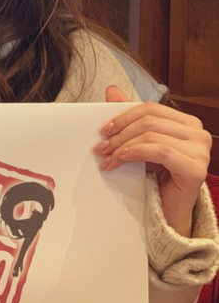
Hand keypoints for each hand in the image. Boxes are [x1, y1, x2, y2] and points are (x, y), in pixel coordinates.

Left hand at [93, 85, 211, 236]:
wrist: (167, 212)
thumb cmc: (157, 178)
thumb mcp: (140, 142)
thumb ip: (129, 117)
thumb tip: (112, 90)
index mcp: (186, 123)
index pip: (151, 108)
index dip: (124, 116)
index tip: (103, 130)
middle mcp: (198, 133)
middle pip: (149, 120)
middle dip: (120, 133)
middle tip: (101, 147)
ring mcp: (200, 150)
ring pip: (151, 135)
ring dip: (123, 145)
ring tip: (107, 157)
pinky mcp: (196, 168)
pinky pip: (159, 150)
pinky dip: (135, 152)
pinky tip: (120, 160)